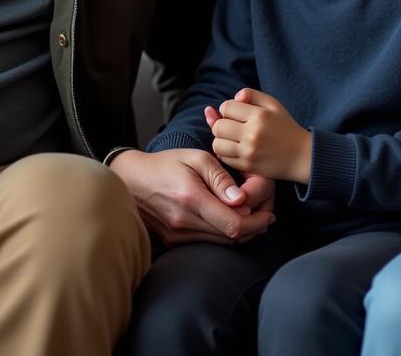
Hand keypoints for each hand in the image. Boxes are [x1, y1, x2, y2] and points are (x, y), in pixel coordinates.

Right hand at [109, 148, 274, 246]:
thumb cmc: (166, 164)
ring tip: (252, 214)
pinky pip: (208, 242)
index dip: (257, 222)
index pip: (234, 224)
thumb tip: (242, 200)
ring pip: (222, 243)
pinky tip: (230, 218)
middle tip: (266, 211)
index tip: (269, 211)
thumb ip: (220, 178)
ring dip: (241, 231)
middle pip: (232, 237)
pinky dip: (224, 233)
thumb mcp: (196, 158)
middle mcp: (185, 223)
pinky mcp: (174, 241)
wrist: (132, 180)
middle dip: (254, 226)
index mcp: (192, 199)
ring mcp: (178, 236)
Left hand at [206, 88, 311, 183]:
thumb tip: (235, 97)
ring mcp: (249, 152)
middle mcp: (252, 133)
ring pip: (217, 144)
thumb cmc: (285, 126)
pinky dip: (226, 154)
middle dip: (221, 124)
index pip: (226, 107)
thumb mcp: (273, 104)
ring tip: (231, 139)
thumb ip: (252, 94)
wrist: (301, 155)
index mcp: (258, 115)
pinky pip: (225, 159)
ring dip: (221, 140)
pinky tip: (236, 149)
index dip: (227, 109)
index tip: (235, 113)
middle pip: (218, 127)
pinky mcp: (248, 166)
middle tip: (231, 127)